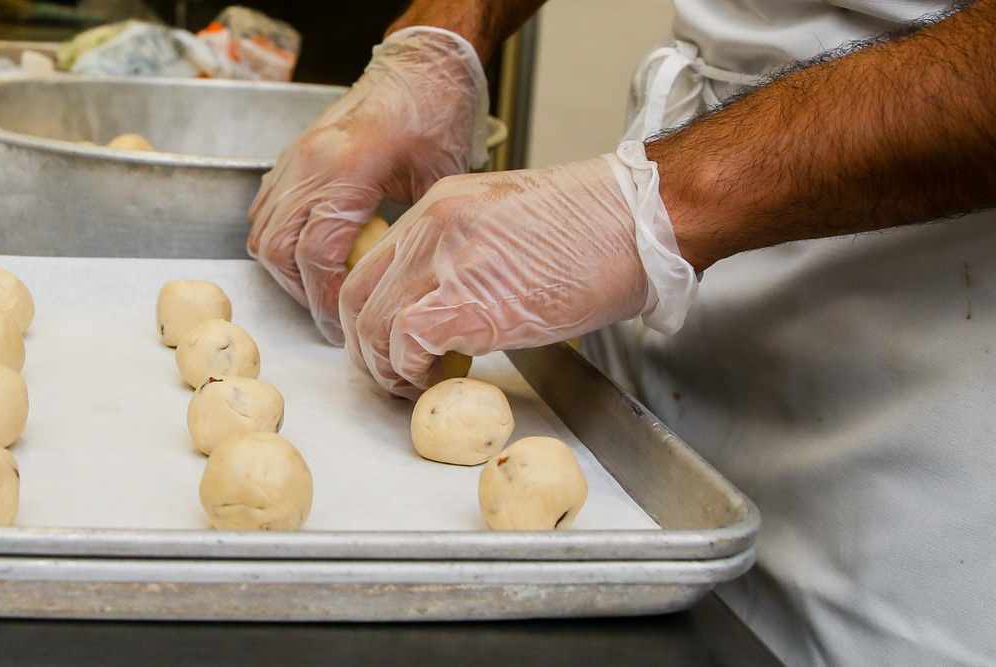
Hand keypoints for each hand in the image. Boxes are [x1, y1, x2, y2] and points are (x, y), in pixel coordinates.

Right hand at [247, 27, 489, 344]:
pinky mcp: (292, 157)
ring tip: (320, 291)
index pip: (316, 252)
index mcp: (348, 167)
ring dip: (286, 271)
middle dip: (301, 293)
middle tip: (330, 318)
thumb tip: (402, 283)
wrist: (419, 67)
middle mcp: (311, 162)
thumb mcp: (440, 178)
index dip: (325, 298)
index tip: (342, 324)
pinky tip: (309, 255)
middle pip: (277, 249)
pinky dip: (279, 240)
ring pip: (262, 232)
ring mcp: (296, 158)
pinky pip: (265, 210)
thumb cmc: (435, 113)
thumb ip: (415, 230)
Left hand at [339, 143, 698, 399]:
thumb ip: (464, 259)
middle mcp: (432, 227)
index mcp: (440, 206)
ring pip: (372, 323)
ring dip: (387, 368)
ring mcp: (448, 261)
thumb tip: (446, 311)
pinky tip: (440, 380)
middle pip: (357, 296)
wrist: (638, 222)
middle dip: (366, 347)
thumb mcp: (508, 228)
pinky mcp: (471, 301)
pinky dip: (413, 371)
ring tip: (417, 385)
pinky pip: (408, 342)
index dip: (371, 314)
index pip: (373, 265)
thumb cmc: (594, 229)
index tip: (389, 343)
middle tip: (394, 374)